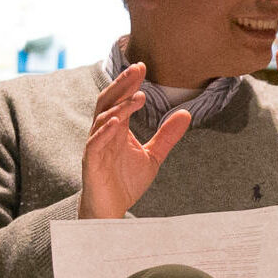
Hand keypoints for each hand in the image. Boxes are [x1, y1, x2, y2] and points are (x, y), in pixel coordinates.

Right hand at [80, 62, 191, 219]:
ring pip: (102, 120)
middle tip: (137, 68)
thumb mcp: (153, 156)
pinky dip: (104, 132)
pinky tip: (116, 122)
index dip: (130, 83)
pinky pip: (95, 144)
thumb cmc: (126, 182)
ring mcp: (95, 148)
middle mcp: (103, 134)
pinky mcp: (91, 164)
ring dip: (119, 107)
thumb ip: (166, 136)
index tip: (142, 66)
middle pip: (108, 102)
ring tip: (138, 97)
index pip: (120, 100)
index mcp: (116, 130)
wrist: (111, 211)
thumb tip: (186, 113)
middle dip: (122, 85)